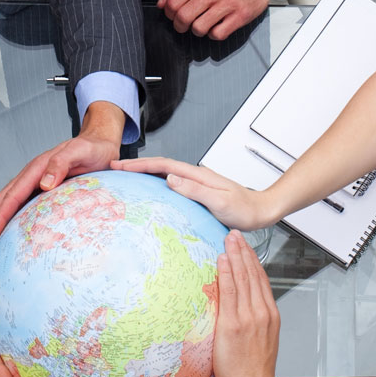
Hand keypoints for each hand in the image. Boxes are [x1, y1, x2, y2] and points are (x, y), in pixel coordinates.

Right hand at [0, 101, 123, 253]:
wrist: (100, 143)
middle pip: (3, 201)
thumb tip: (44, 183)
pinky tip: (13, 234)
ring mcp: (36, 183)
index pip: (12, 196)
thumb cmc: (92, 148)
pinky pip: (23, 206)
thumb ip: (61, 163)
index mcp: (37, 168)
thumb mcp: (80, 152)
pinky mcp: (43, 189)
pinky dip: (12, 220)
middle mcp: (33, 176)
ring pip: (10, 204)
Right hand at [110, 157, 273, 229]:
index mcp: (197, 175)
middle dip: (136, 166)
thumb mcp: (219, 201)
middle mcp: (195, 176)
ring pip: (164, 174)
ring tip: (126, 177)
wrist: (260, 212)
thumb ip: (195, 190)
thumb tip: (170, 179)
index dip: (140, 164)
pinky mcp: (197, 192)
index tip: (121, 166)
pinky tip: (150, 192)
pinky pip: (171, 185)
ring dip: (145, 173)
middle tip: (115, 168)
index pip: (163, 165)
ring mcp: (196, 183)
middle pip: (160, 166)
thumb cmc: (244, 210)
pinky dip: (156, 183)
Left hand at [158, 0, 281, 40]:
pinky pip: (217, 34)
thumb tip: (161, 3)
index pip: (172, 3)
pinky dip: (213, 33)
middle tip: (183, 23)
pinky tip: (216, 25)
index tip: (173, 13)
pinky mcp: (241, 15)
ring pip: (199, 28)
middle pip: (183, 17)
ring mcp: (229, 3)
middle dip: (179, 25)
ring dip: (196, 30)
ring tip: (201, 22)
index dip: (169, 12)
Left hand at [213, 231, 281, 376]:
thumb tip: (240, 310)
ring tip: (228, 240)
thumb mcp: (261, 341)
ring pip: (243, 278)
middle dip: (244, 251)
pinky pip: (230, 291)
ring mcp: (249, 317)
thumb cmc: (254, 372)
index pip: (261, 280)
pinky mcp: (234, 324)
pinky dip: (227, 273)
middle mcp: (262, 313)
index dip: (252, 260)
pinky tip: (222, 260)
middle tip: (235, 235)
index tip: (245, 247)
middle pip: (253, 274)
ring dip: (235, 255)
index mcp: (270, 316)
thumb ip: (253, 322)